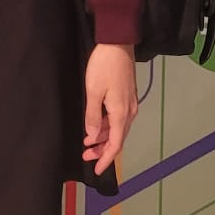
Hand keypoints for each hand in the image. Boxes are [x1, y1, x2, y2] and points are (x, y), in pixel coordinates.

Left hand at [82, 41, 137, 172]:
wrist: (118, 44)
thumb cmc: (104, 67)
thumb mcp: (93, 92)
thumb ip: (92, 116)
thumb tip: (92, 137)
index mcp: (121, 114)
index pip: (115, 144)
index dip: (106, 159)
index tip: (96, 170)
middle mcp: (129, 112)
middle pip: (116, 139)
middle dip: (101, 150)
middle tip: (85, 155)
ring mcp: (129, 104)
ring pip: (116, 128)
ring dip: (102, 137)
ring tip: (86, 143)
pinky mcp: (126, 96)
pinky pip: (117, 118)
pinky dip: (106, 126)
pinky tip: (95, 125)